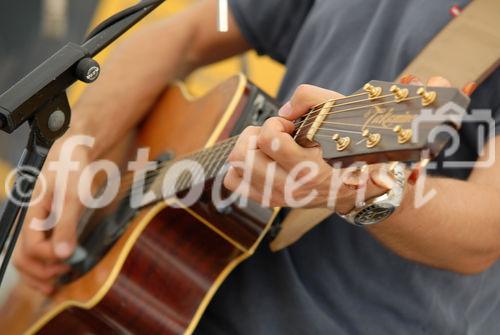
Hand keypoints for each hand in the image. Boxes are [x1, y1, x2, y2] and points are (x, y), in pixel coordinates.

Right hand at [13, 139, 89, 293]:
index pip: (31, 248)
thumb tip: (63, 255)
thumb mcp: (73, 197)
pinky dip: (45, 266)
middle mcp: (32, 222)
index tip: (71, 260)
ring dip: (39, 274)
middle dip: (41, 272)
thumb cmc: (73, 170)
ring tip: (57, 283)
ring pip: (28, 258)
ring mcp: (39, 225)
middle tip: (64, 274)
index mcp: (32, 215)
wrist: (75, 152)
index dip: (49, 259)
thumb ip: (66, 225)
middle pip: (23, 258)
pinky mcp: (49, 225)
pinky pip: (39, 251)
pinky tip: (58, 270)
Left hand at [223, 84, 394, 211]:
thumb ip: (309, 98)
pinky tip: (259, 159)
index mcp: (310, 168)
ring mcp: (279, 197)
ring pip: (234, 171)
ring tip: (265, 147)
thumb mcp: (338, 112)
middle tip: (273, 134)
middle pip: (242, 157)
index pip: (269, 141)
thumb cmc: (349, 145)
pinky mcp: (271, 201)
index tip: (291, 126)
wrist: (360, 186)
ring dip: (245, 151)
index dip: (274, 123)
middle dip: (253, 135)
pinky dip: (239, 168)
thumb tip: (283, 112)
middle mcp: (291, 187)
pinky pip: (235, 184)